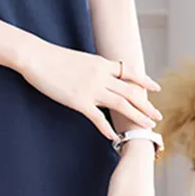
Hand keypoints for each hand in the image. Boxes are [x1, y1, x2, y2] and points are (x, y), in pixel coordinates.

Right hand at [15, 39, 161, 141]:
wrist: (36, 57)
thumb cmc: (52, 58)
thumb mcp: (79, 59)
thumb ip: (91, 68)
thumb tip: (97, 75)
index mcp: (102, 64)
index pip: (130, 72)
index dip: (144, 80)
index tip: (156, 88)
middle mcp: (101, 76)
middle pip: (131, 91)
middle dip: (146, 105)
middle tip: (158, 116)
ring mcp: (91, 89)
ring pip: (122, 104)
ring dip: (137, 116)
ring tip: (147, 127)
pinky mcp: (79, 101)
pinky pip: (98, 118)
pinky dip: (108, 129)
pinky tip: (114, 138)